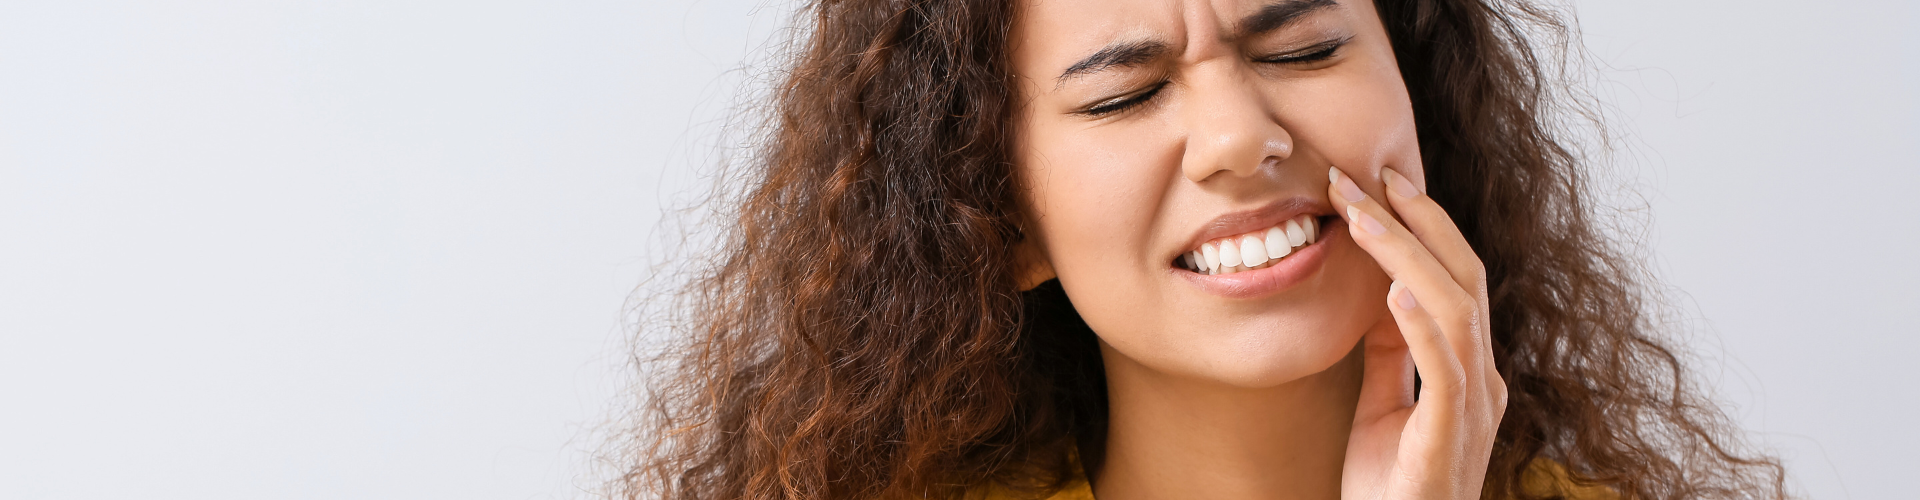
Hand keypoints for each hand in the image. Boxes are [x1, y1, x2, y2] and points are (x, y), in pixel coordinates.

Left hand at [1329, 166, 1506, 499]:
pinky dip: (1422, 325)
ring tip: (1364, 215)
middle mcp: (1483, 384)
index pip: (1455, 280)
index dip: (1424, 227)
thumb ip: (1389, 356)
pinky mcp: (1449, 439)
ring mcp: (1473, 410)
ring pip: (1455, 311)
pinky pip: (1444, 370)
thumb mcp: (1382, 409)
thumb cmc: (1388, 491)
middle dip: (1418, 221)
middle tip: (1370, 175)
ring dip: (1407, 256)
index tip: (1383, 181)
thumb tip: (1382, 295)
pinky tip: (1394, 292)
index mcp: (1471, 373)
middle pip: (1463, 279)